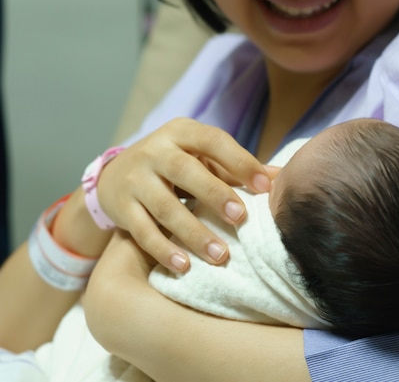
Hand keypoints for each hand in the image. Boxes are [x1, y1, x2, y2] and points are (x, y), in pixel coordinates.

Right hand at [96, 118, 271, 271]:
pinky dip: (164, 250)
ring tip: (220, 255)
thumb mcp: (199, 157)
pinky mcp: (121, 207)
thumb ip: (235, 167)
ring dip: (194, 233)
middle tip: (241, 219)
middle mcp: (155, 151)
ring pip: (165, 207)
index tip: (265, 186)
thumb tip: (282, 177)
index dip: (240, 161)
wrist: (115, 174)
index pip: (213, 141)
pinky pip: (143, 231)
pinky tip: (184, 266)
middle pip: (185, 171)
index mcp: (181, 132)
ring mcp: (135, 179)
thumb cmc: (173, 166)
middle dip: (215, 194)